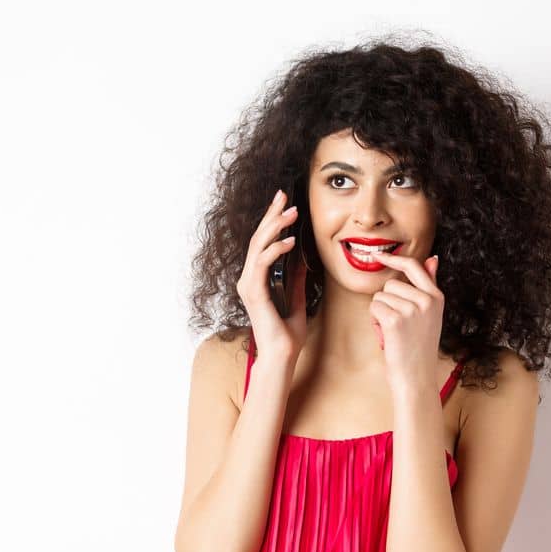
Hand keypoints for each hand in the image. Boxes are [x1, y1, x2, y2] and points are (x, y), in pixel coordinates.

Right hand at [235, 189, 308, 361]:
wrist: (283, 355)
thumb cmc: (289, 333)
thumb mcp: (297, 298)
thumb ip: (296, 279)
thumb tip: (301, 260)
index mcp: (258, 279)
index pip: (264, 242)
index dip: (273, 221)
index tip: (284, 202)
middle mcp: (249, 278)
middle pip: (259, 238)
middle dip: (272, 215)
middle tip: (284, 195)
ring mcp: (249, 285)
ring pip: (258, 246)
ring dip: (275, 227)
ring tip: (291, 213)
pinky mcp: (253, 292)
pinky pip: (262, 264)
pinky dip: (275, 250)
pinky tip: (290, 242)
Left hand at [366, 251, 445, 398]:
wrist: (417, 376)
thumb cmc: (419, 347)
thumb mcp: (430, 313)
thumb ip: (429, 285)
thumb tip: (432, 259)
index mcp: (436, 297)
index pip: (414, 265)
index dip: (394, 259)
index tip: (379, 256)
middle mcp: (426, 300)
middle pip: (390, 284)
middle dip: (387, 302)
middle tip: (399, 325)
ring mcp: (412, 309)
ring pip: (379, 297)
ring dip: (380, 313)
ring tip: (394, 332)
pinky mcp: (395, 320)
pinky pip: (374, 308)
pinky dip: (375, 322)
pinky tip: (387, 335)